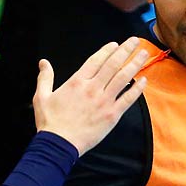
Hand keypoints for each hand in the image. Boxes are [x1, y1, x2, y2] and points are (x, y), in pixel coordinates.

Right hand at [32, 37, 148, 154]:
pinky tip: (144, 80)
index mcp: (77, 82)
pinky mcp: (112, 115)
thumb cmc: (50, 122)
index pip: (96, 60)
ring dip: (134, 64)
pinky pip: (128, 99)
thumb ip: (45, 78)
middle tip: (135, 41)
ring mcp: (104, 101)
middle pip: (113, 64)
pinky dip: (137, 89)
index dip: (107, 50)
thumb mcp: (41, 96)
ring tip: (143, 54)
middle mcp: (92, 88)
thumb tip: (43, 63)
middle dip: (125, 50)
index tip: (116, 44)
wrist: (59, 144)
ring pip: (123, 78)